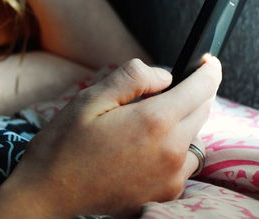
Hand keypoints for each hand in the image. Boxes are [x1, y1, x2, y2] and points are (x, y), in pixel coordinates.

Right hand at [0, 56, 221, 217]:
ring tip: (155, 122)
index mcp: (155, 121)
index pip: (201, 88)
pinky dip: (177, 149)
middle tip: (169, 90)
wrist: (49, 196)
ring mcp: (172, 177)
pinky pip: (186, 163)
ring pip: (196, 138)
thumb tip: (166, 76)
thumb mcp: (91, 99)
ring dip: (185, 123)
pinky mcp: (165, 193)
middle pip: (202, 111)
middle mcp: (172, 151)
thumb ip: (133, 78)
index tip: (208, 62)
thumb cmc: (65, 145)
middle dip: (193, 94)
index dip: (209, 70)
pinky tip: (150, 149)